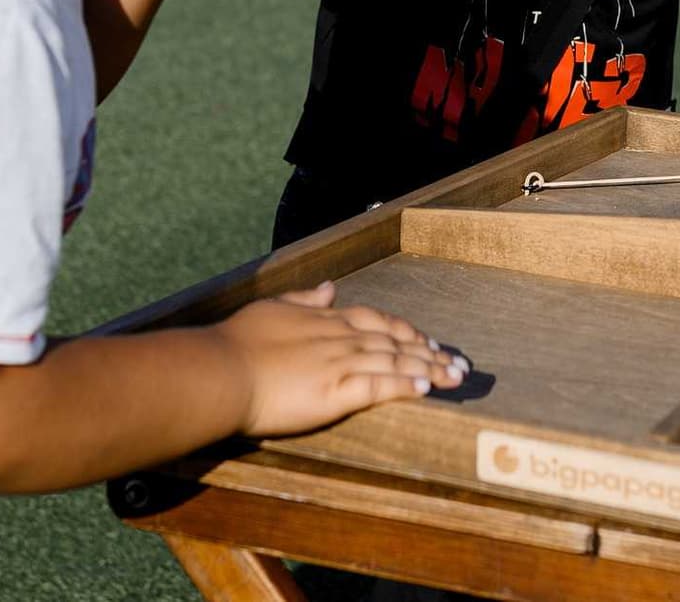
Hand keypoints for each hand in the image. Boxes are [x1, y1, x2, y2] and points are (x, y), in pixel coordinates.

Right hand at [214, 281, 468, 436]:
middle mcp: (340, 337)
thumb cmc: (237, 342)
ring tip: (453, 378)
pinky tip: (424, 389)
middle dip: (430, 352)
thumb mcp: (273, 308)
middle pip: (396, 342)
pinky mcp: (335, 392)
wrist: (220, 370)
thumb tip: (331, 288)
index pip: (378, 321)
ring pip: (395, 362)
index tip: (428, 341)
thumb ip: (306, 299)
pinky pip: (378, 386)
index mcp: (326, 319)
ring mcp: (340, 363)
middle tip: (458, 364)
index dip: (407, 332)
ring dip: (428, 369)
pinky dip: (404, 385)